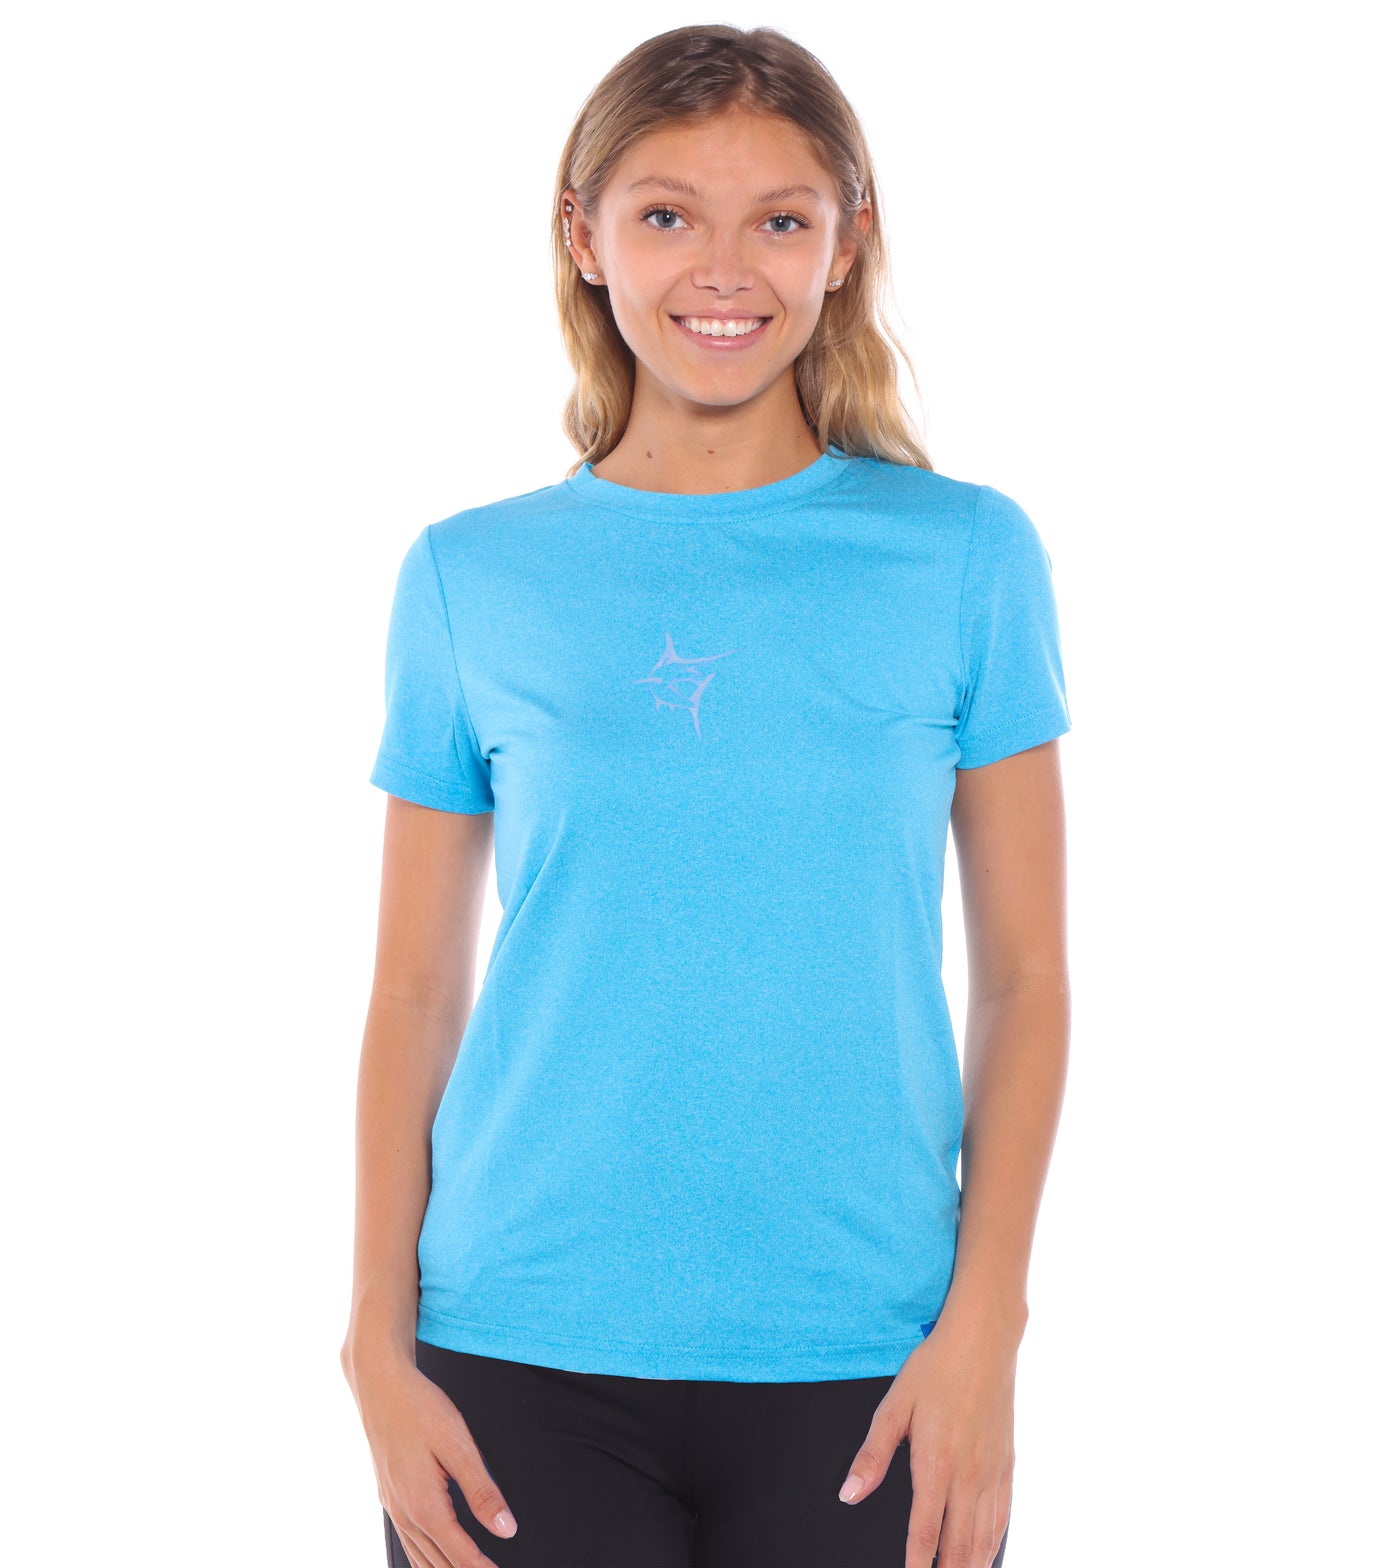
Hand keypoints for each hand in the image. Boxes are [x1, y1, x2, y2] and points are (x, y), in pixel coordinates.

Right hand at [343, 1346, 518, 1567]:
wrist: (380, 1385)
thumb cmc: (420, 1408)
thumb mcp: (459, 1445)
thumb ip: (482, 1491)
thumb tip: (504, 1528)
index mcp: (424, 1505)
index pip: (459, 1554)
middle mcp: (404, 1513)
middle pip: (437, 1563)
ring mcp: (392, 1506)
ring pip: (418, 1557)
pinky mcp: (388, 1496)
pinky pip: (406, 1541)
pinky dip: (422, 1559)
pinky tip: (431, 1559)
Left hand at [836, 1308, 1016, 1567]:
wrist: (983, 1341)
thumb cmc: (935, 1368)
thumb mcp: (894, 1405)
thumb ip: (872, 1455)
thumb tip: (849, 1493)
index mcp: (936, 1464)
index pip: (924, 1533)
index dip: (916, 1563)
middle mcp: (968, 1476)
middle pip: (959, 1546)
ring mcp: (992, 1473)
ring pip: (984, 1538)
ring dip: (971, 1563)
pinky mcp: (1007, 1465)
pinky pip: (1003, 1516)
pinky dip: (993, 1543)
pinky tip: (986, 1553)